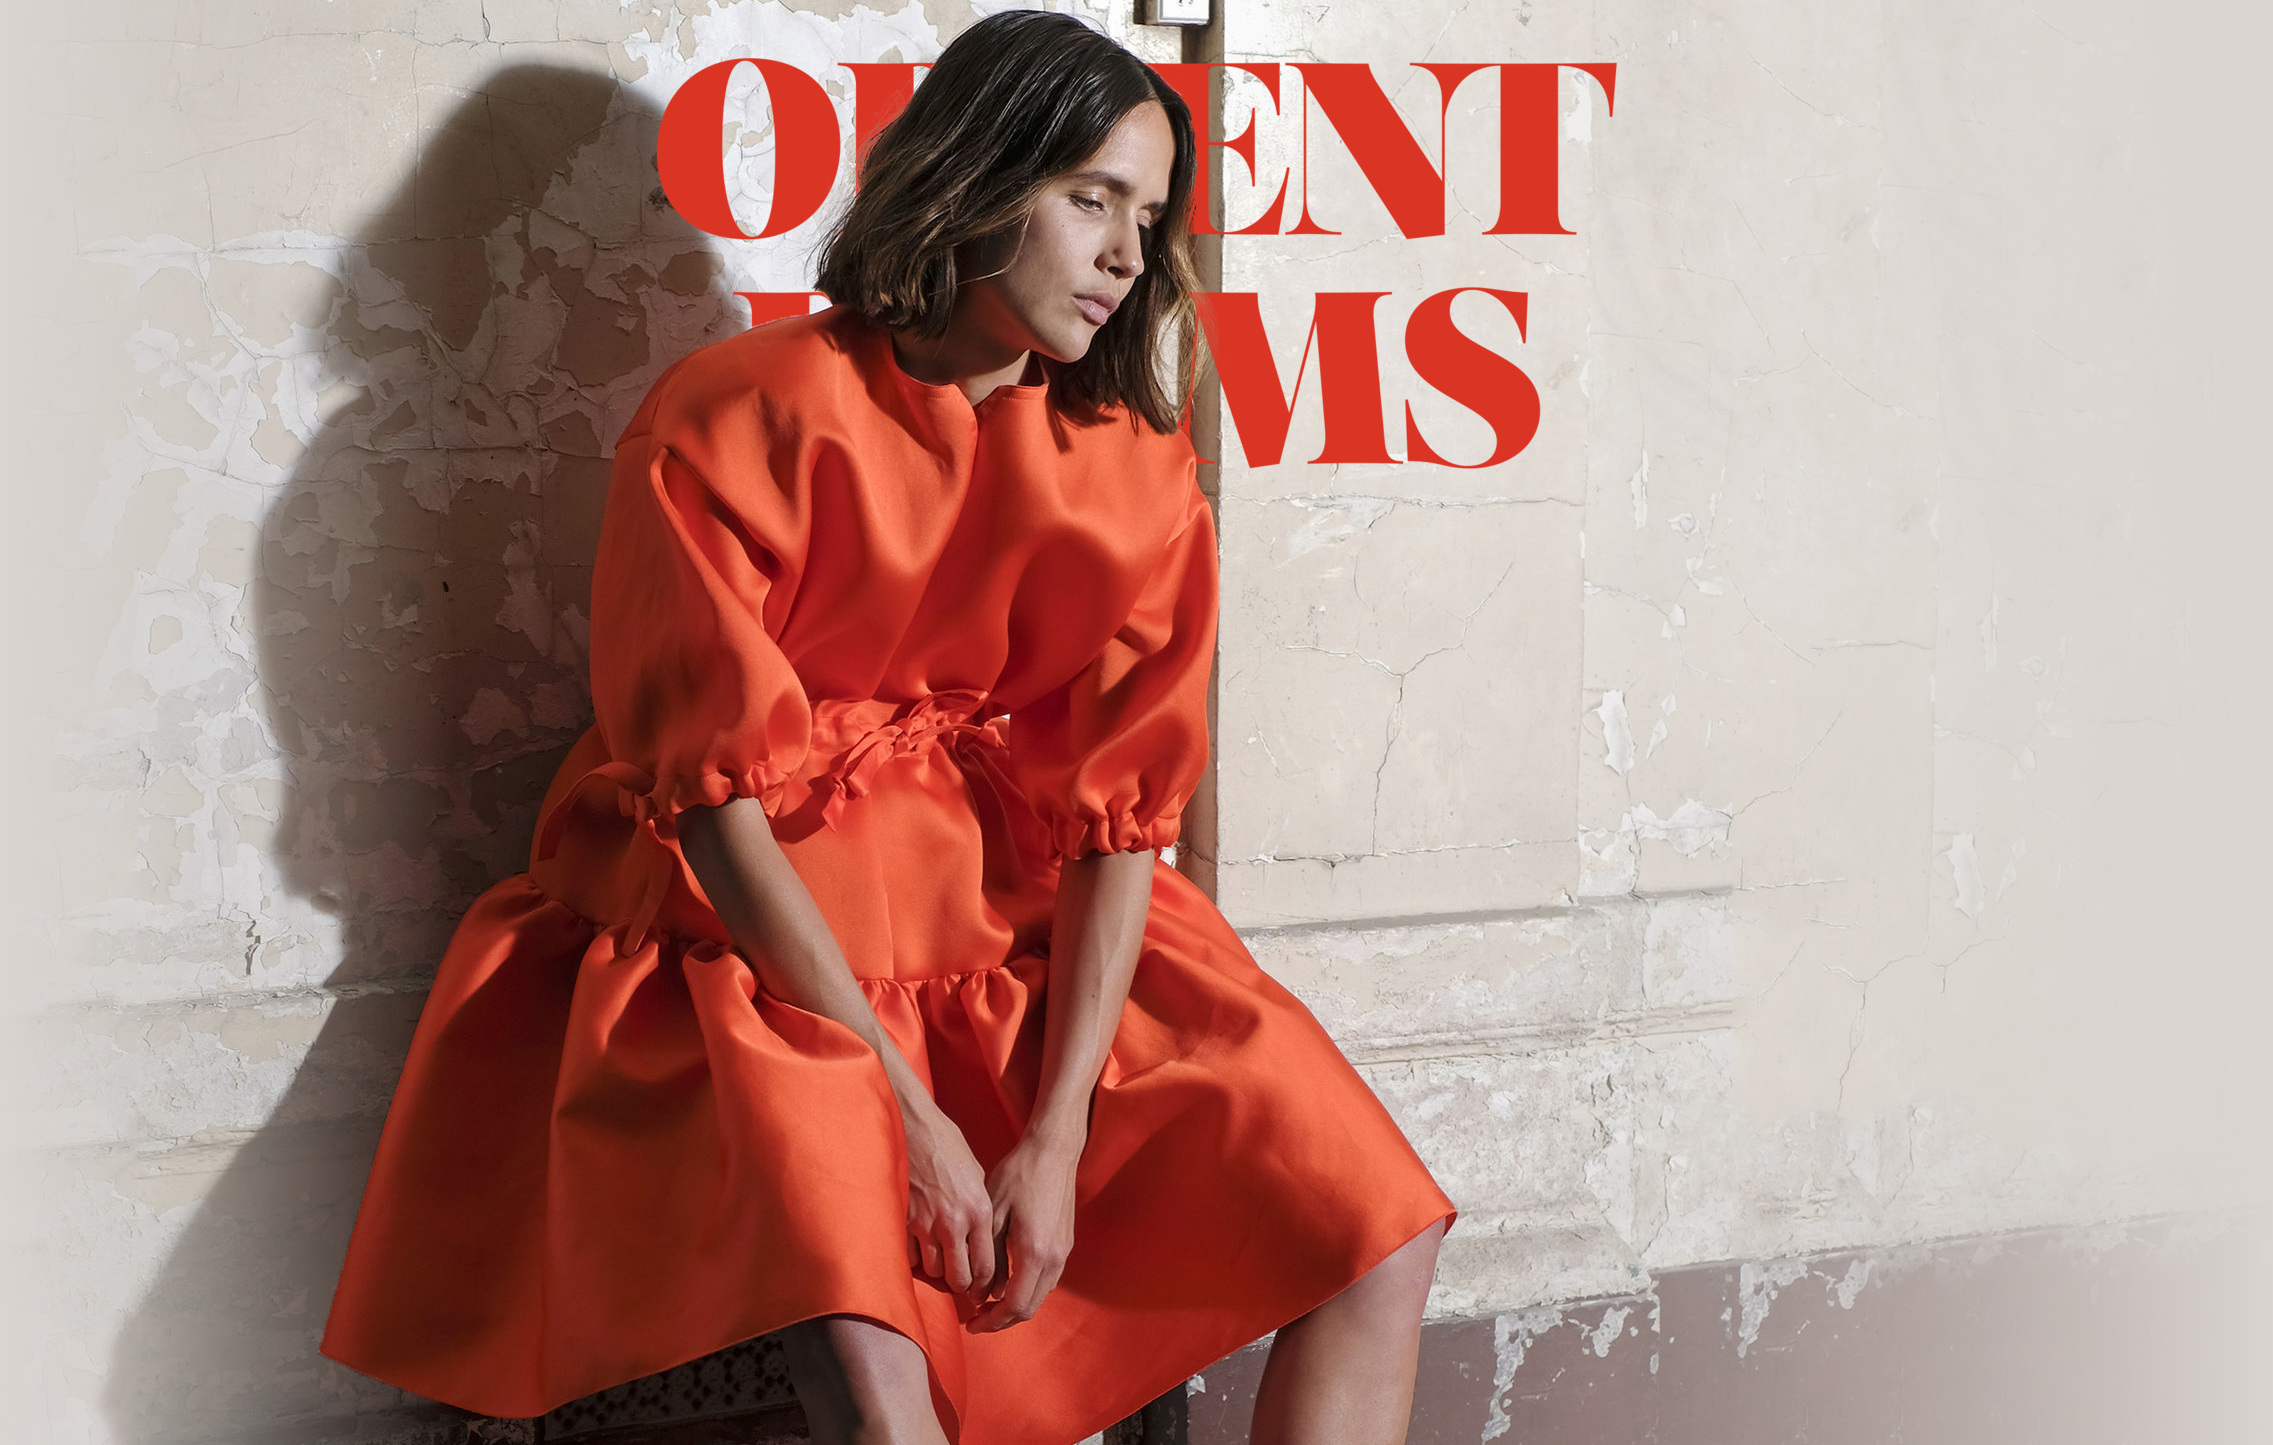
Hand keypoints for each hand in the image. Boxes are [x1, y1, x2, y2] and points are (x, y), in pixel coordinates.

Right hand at [901, 1097, 996, 1303]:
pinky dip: (915, 1258)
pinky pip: (910, 1257)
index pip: (987, 1266)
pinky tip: (920, 1249)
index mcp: (978, 1210)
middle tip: (961, 1284)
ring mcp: (925, 1223)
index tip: (982, 1289)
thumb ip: (978, 1210)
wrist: (912, 1125)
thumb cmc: (946, 1145)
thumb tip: (980, 1239)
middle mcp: (954, 1222)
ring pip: (933, 1271)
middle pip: (960, 1277)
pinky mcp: (901, 1220)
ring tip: (941, 1265)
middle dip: (962, 1285)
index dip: (985, 1285)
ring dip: (938, 1271)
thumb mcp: (975, 1175)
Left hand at [967, 1129, 1080, 1332]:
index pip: (1015, 1306)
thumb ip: (988, 1259)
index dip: (991, 1321)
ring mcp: (1063, 1252)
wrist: (1052, 1152)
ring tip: (986, 1301)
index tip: (970, 1323)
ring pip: (1040, 1296)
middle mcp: (1054, 1259)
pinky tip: (1006, 1281)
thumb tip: (981, 1294)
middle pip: (1029, 1308)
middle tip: (975, 1318)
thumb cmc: (1018, 1176)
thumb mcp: (993, 1216)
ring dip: (1014, 1305)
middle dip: (1001, 1319)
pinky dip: (1026, 1290)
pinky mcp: (1065, 1244)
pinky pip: (1046, 1280)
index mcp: (1035, 1253)